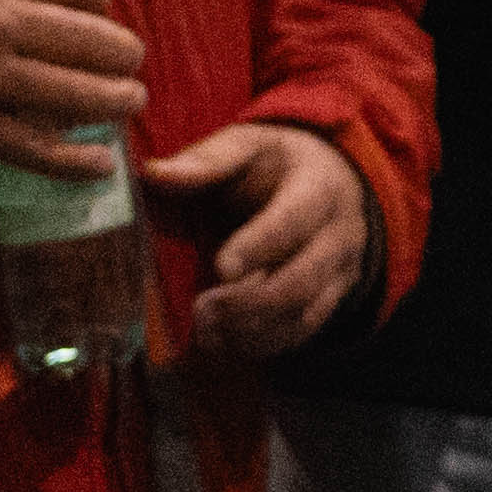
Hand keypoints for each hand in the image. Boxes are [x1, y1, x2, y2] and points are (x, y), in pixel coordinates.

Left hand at [145, 117, 370, 357]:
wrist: (331, 184)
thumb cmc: (276, 167)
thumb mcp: (248, 147)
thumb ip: (206, 161)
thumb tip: (154, 173)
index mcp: (318, 188)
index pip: (294, 221)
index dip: (259, 246)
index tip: (221, 266)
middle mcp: (337, 236)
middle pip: (301, 280)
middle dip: (248, 302)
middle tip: (201, 311)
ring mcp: (338, 274)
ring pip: (303, 314)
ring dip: (251, 330)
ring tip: (205, 333)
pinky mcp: (328, 301)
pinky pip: (301, 332)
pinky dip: (261, 344)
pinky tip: (223, 344)